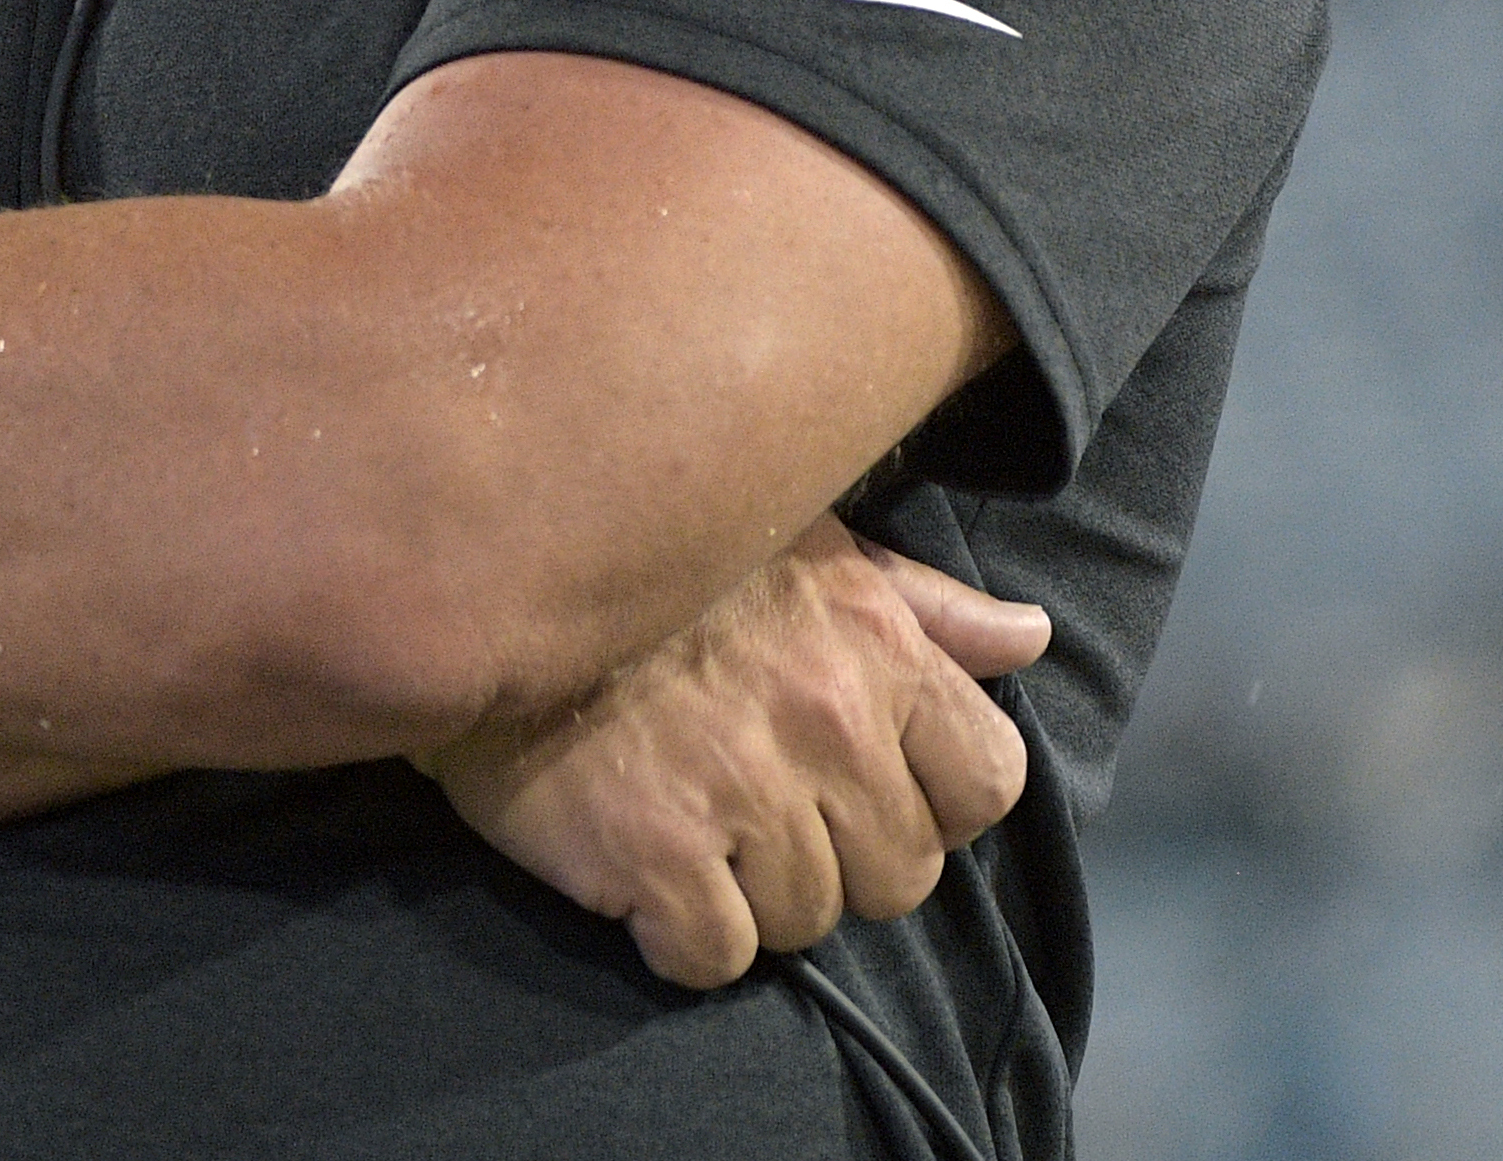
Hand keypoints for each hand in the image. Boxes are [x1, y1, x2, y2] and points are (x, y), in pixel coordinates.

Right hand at [411, 517, 1047, 987]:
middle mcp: (826, 721)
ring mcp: (741, 791)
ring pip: (805, 921)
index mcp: (876, 644)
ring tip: (687, 826)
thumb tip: (1026, 640)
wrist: (475, 573)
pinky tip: (639, 871)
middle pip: (896, 875)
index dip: (931, 800)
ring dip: (749, 894)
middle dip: (833, 856)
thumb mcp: (803, 546)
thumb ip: (920, 606)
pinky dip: (677, 934)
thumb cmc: (658, 569)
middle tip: (752, 808)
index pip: (986, 782)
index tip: (862, 786)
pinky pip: (711, 955)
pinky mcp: (652, 852)